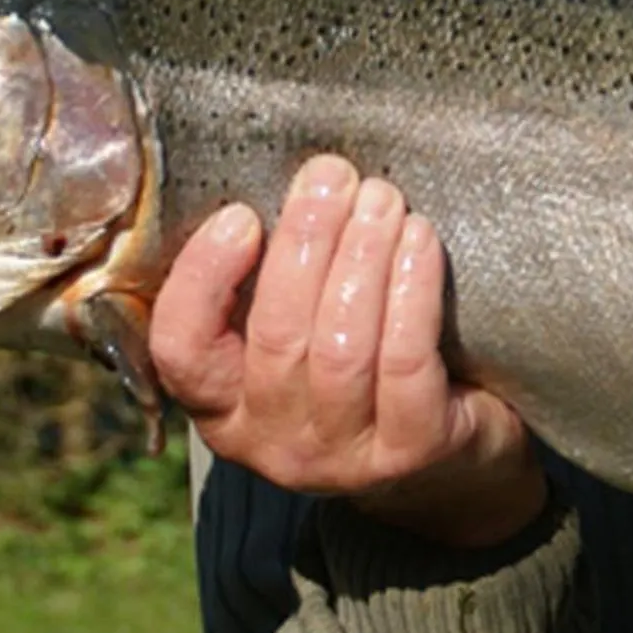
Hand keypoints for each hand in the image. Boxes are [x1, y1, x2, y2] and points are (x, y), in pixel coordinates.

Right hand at [149, 153, 544, 547]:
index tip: (241, 214)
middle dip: (306, 240)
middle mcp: (271, 442)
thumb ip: (271, 280)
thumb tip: (284, 182)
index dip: (202, 280)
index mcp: (222, 406)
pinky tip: (420, 241)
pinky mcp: (411, 452)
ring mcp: (341, 456)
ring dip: (363, 257)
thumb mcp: (298, 337)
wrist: (450, 456)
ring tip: (382, 200)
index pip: (181, 351)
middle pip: (276, 334)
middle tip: (332, 176)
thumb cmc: (361, 365)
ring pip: (341, 345)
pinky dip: (412, 291)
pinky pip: (404, 360)